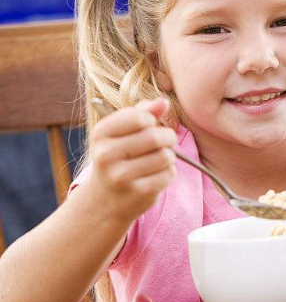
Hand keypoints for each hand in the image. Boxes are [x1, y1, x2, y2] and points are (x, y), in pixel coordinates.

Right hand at [86, 98, 177, 222]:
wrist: (105, 198)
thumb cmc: (118, 157)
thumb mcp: (122, 132)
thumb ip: (143, 113)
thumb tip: (164, 102)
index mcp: (100, 133)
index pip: (139, 117)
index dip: (152, 120)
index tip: (149, 126)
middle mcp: (106, 154)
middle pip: (155, 136)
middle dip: (168, 137)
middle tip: (165, 142)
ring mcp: (120, 175)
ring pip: (165, 156)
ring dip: (169, 156)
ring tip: (159, 159)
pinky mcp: (137, 192)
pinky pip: (169, 174)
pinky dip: (168, 173)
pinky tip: (156, 175)